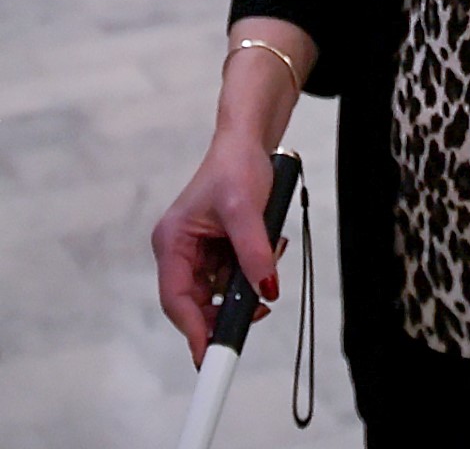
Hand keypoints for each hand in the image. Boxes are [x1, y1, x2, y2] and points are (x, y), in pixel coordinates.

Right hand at [151, 132, 278, 366]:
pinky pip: (233, 274)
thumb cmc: (236, 166)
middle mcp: (180, 250)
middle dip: (228, 307)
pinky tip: (270, 247)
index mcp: (172, 241)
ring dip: (245, 284)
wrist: (249, 141)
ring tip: (270, 257)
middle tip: (260, 307)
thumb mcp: (246, 209)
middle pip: (197, 301)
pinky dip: (252, 269)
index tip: (211, 356)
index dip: (193, 330)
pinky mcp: (217, 248)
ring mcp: (198, 250)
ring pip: (218, 290)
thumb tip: (265, 290)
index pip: (176, 299)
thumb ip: (253, 250)